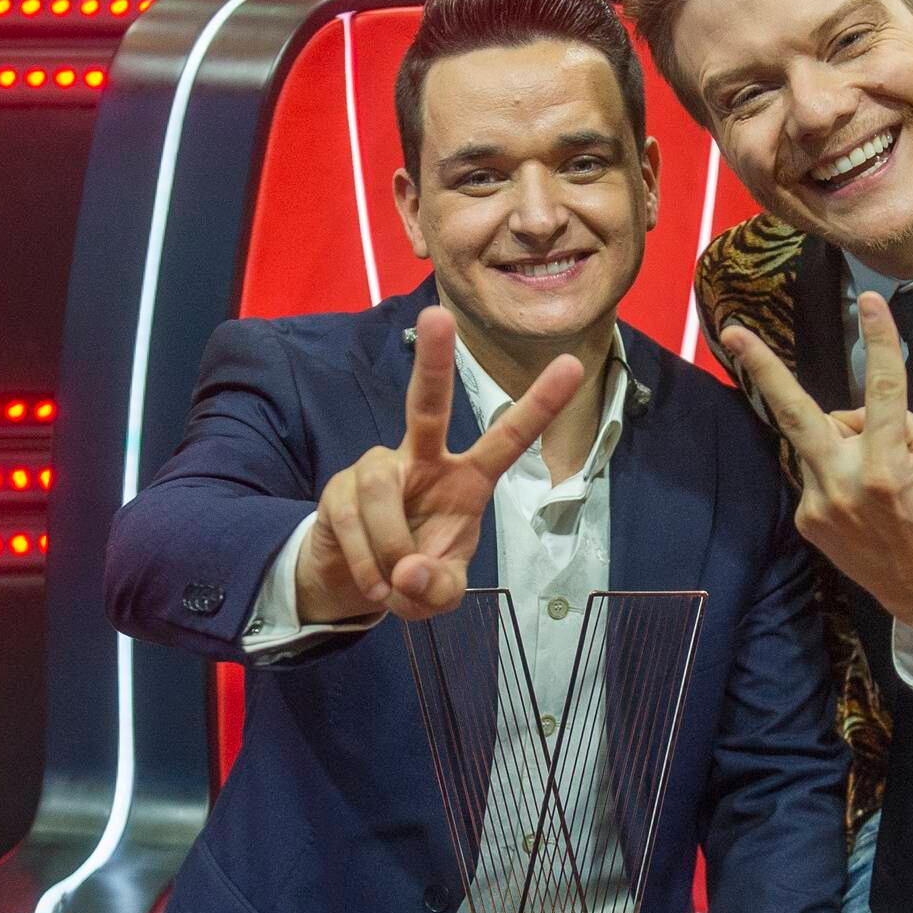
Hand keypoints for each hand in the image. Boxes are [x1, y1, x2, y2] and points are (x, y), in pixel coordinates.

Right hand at [296, 306, 582, 623]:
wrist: (352, 584)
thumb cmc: (412, 575)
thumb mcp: (438, 595)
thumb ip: (438, 589)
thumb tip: (408, 571)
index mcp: (467, 480)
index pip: (508, 439)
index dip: (540, 405)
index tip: (573, 364)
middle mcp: (423, 459)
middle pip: (427, 405)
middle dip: (434, 363)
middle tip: (437, 316)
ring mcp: (377, 468)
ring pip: (381, 493)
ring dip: (390, 548)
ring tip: (392, 585)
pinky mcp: (339, 488)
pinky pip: (352, 521)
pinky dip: (366, 564)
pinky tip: (374, 585)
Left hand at [718, 292, 912, 650]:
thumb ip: (897, 425)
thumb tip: (859, 413)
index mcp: (887, 466)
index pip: (882, 390)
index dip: (878, 341)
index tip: (870, 301)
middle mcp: (844, 485)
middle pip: (796, 413)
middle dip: (762, 368)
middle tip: (734, 331)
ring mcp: (819, 506)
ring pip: (816, 442)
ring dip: (840, 440)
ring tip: (883, 479)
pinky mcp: (807, 523)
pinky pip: (817, 473)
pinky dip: (838, 472)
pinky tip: (865, 504)